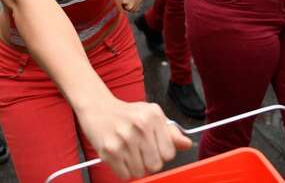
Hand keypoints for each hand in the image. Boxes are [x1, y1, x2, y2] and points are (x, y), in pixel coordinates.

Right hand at [76, 96, 190, 179]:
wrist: (97, 108)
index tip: (153, 146)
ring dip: (135, 166)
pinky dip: (123, 170)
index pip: (169, 153)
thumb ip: (170, 131)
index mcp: (153, 116)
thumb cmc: (127, 114)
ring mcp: (123, 139)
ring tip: (128, 151)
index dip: (162, 153)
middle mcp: (139, 126)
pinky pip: (125, 175)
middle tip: (139, 150)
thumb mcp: (151, 115)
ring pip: (140, 172)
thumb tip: (186, 144)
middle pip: (156, 165)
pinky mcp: (109, 150)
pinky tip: (120, 155)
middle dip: (149, 161)